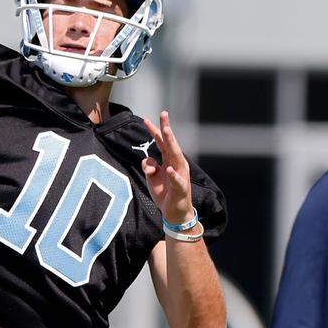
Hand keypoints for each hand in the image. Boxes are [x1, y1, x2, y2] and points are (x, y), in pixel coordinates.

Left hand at [141, 111, 195, 225]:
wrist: (174, 212)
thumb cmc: (164, 192)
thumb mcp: (152, 177)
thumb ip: (148, 166)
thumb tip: (147, 161)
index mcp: (169, 160)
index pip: (161, 143)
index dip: (155, 131)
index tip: (146, 119)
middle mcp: (176, 164)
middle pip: (170, 144)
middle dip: (166, 129)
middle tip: (163, 115)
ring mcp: (180, 175)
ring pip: (176, 157)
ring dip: (171, 144)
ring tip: (166, 132)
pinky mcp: (181, 189)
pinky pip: (177, 181)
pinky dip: (173, 175)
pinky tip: (169, 170)